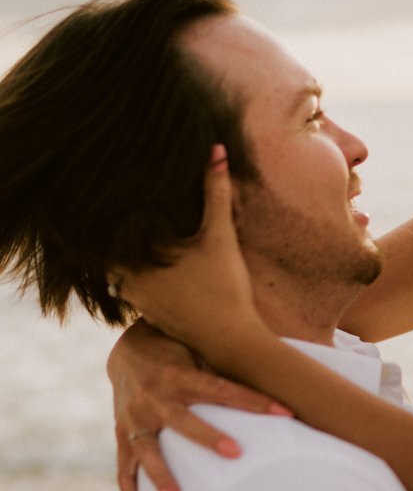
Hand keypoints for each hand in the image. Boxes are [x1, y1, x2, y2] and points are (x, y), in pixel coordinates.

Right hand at [110, 320, 289, 490]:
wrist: (126, 352)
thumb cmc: (179, 352)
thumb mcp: (200, 350)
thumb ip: (230, 365)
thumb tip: (285, 373)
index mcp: (177, 375)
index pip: (221, 388)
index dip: (253, 400)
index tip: (285, 412)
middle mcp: (153, 399)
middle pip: (183, 422)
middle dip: (208, 438)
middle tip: (236, 453)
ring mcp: (134, 422)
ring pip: (148, 452)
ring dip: (161, 478)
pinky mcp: (123, 439)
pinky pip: (124, 475)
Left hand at [112, 146, 265, 360]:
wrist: (233, 340)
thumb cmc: (225, 287)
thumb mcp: (221, 236)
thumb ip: (216, 193)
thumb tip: (215, 150)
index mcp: (137, 259)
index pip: (103, 233)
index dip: (103, 217)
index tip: (100, 202)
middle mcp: (128, 281)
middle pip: (108, 255)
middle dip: (117, 242)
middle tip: (119, 221)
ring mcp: (137, 302)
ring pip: (119, 276)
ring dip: (128, 263)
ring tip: (142, 247)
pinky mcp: (150, 317)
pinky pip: (134, 294)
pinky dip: (141, 282)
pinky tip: (161, 276)